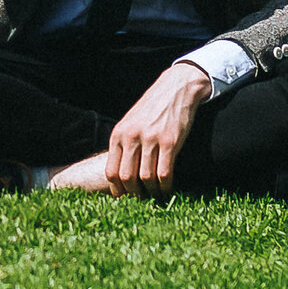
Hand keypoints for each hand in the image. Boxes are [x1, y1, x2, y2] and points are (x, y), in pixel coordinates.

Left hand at [104, 62, 210, 196]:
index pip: (111, 172)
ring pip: (146, 178)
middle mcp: (132, 137)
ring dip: (151, 192)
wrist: (175, 88)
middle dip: (134, 194)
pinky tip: (167, 188)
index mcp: (118, 134)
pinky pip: (164, 173)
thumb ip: (124, 144)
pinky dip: (165, 186)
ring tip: (155, 195)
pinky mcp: (170, 141)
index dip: (118, 190)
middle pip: (127, 178)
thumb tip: (120, 175)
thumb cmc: (152, 108)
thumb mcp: (130, 122)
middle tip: (142, 200)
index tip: (125, 198)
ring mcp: (151, 139)